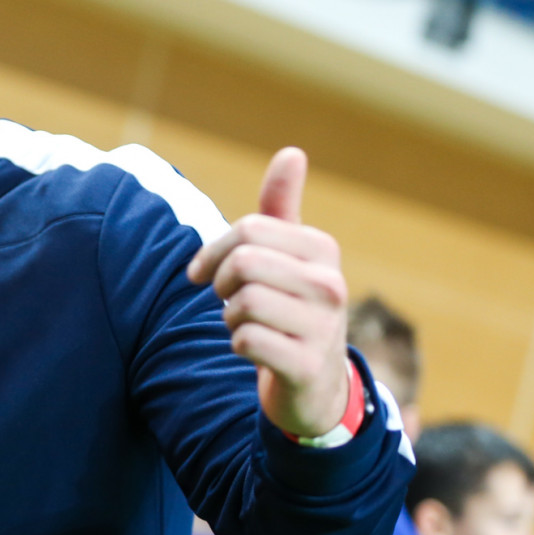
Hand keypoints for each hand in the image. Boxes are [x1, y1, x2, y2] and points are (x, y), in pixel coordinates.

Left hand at [186, 148, 349, 437]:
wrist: (315, 382)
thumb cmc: (290, 307)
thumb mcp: (288, 256)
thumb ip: (281, 208)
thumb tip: (291, 152)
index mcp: (323, 249)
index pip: (248, 229)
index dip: (212, 251)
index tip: (202, 272)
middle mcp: (332, 284)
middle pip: (243, 263)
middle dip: (220, 283)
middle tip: (226, 299)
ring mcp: (325, 327)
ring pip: (243, 303)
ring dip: (229, 317)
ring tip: (245, 324)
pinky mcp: (308, 365)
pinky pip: (246, 340)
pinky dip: (237, 345)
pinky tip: (254, 349)